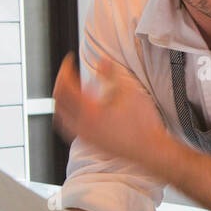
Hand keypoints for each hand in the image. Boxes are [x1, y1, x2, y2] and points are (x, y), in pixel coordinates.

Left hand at [52, 53, 168, 165]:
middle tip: (69, 73)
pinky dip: (70, 115)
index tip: (69, 60)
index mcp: (88, 111)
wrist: (151, 149)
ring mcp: (85, 136)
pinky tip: (82, 111)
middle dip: (62, 83)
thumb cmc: (143, 123)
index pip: (65, 86)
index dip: (64, 70)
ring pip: (61, 115)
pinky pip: (69, 127)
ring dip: (64, 100)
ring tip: (75, 90)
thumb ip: (111, 74)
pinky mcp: (91, 143)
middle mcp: (81, 125)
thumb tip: (102, 60)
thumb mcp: (129, 92)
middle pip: (58, 100)